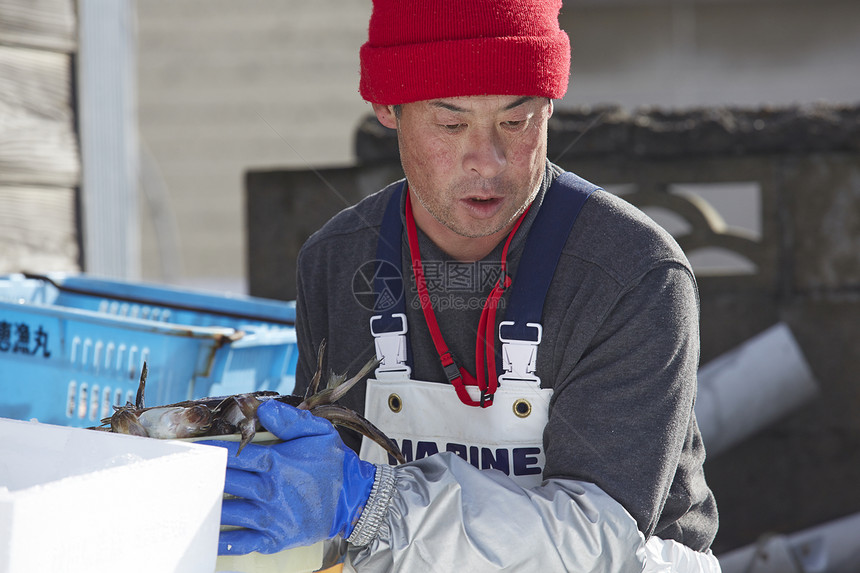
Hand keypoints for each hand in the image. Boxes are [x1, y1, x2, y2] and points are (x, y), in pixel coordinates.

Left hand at [203, 400, 376, 554]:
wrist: (355, 499)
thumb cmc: (334, 464)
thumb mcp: (319, 432)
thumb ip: (290, 420)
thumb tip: (263, 408)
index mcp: (278, 463)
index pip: (236, 456)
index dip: (212, 453)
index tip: (194, 452)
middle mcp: (271, 491)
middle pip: (227, 483)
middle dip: (204, 478)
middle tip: (181, 476)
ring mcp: (272, 517)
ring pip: (229, 512)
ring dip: (207, 507)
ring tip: (187, 502)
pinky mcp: (275, 537)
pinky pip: (242, 541)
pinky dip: (223, 540)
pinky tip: (208, 535)